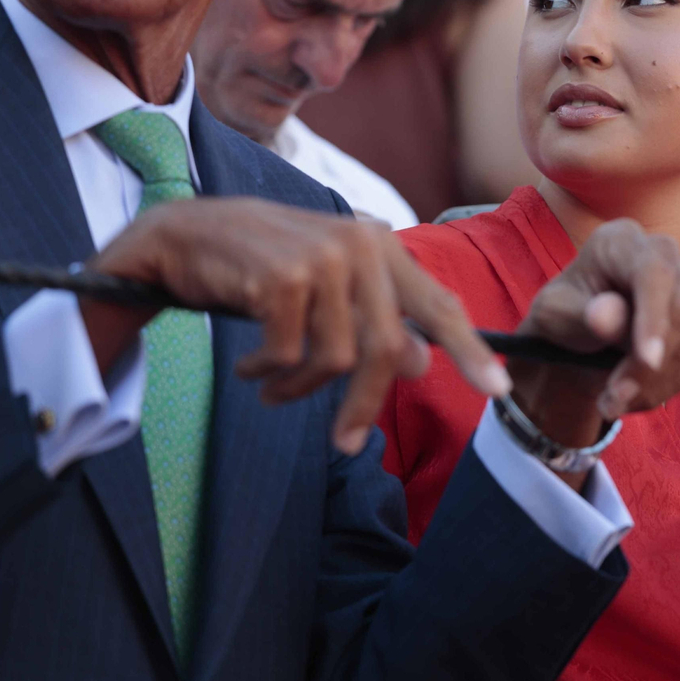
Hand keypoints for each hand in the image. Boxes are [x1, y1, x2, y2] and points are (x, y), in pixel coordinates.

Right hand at [86, 198, 507, 454]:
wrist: (180, 236)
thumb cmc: (260, 266)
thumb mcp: (327, 291)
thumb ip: (375, 320)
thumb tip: (420, 363)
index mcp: (380, 245)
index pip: (437, 305)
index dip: (470, 350)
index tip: (499, 390)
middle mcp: (360, 244)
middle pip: (386, 348)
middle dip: (364, 405)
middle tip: (346, 443)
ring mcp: (323, 258)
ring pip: (336, 359)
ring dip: (299, 388)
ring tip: (271, 386)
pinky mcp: (284, 277)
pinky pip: (291, 355)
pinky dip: (267, 372)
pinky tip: (248, 366)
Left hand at [507, 219, 679, 455]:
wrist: (575, 336)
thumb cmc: (562, 313)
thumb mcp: (555, 314)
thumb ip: (581, 314)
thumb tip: (608, 316)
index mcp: (623, 242)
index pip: (654, 273)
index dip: (654, 316)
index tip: (647, 359)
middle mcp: (665, 259)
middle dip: (648, 364)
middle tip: (612, 398)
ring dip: (650, 384)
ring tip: (609, 402)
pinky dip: (657, 391)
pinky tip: (626, 397)